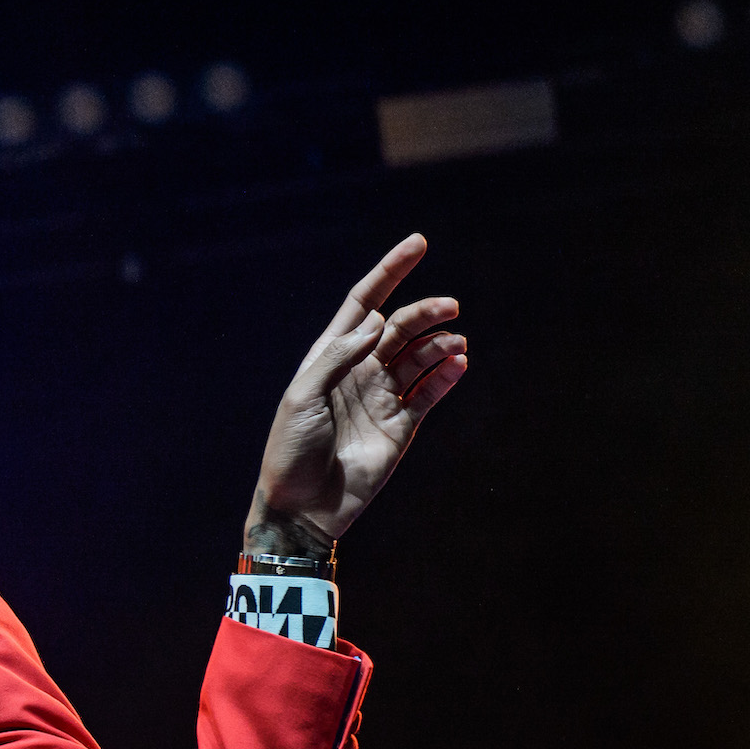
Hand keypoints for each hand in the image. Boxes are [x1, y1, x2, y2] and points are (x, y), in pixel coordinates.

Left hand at [247, 234, 467, 556]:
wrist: (302, 506)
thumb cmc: (290, 449)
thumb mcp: (302, 396)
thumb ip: (338, 357)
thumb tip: (376, 323)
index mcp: (329, 356)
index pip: (364, 303)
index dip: (390, 272)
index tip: (419, 242)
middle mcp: (359, 370)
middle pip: (400, 327)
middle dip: (425, 312)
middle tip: (450, 307)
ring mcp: (383, 396)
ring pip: (421, 356)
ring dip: (441, 343)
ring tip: (455, 342)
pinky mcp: (402, 424)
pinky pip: (430, 391)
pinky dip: (447, 375)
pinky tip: (459, 362)